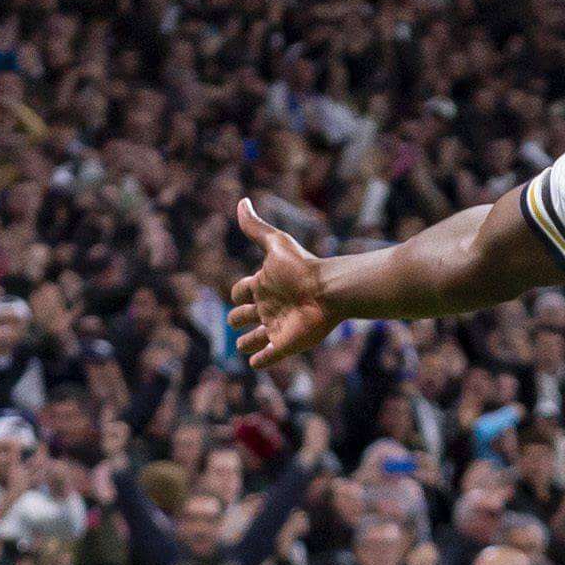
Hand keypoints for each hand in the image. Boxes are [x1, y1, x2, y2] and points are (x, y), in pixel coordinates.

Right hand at [227, 200, 329, 371]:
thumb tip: (242, 201)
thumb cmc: (302, 268)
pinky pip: (268, 358)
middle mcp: (268, 307)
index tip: (239, 293)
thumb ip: (256, 227)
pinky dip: (260, 361)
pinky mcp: (284, 345)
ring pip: (254, 339)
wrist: (328, 291)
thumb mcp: (275, 244)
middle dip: (237, 319)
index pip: (241, 292)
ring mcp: (275, 327)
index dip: (237, 293)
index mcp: (264, 286)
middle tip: (236, 320)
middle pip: (244, 315)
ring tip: (244, 345)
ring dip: (247, 343)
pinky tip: (254, 363)